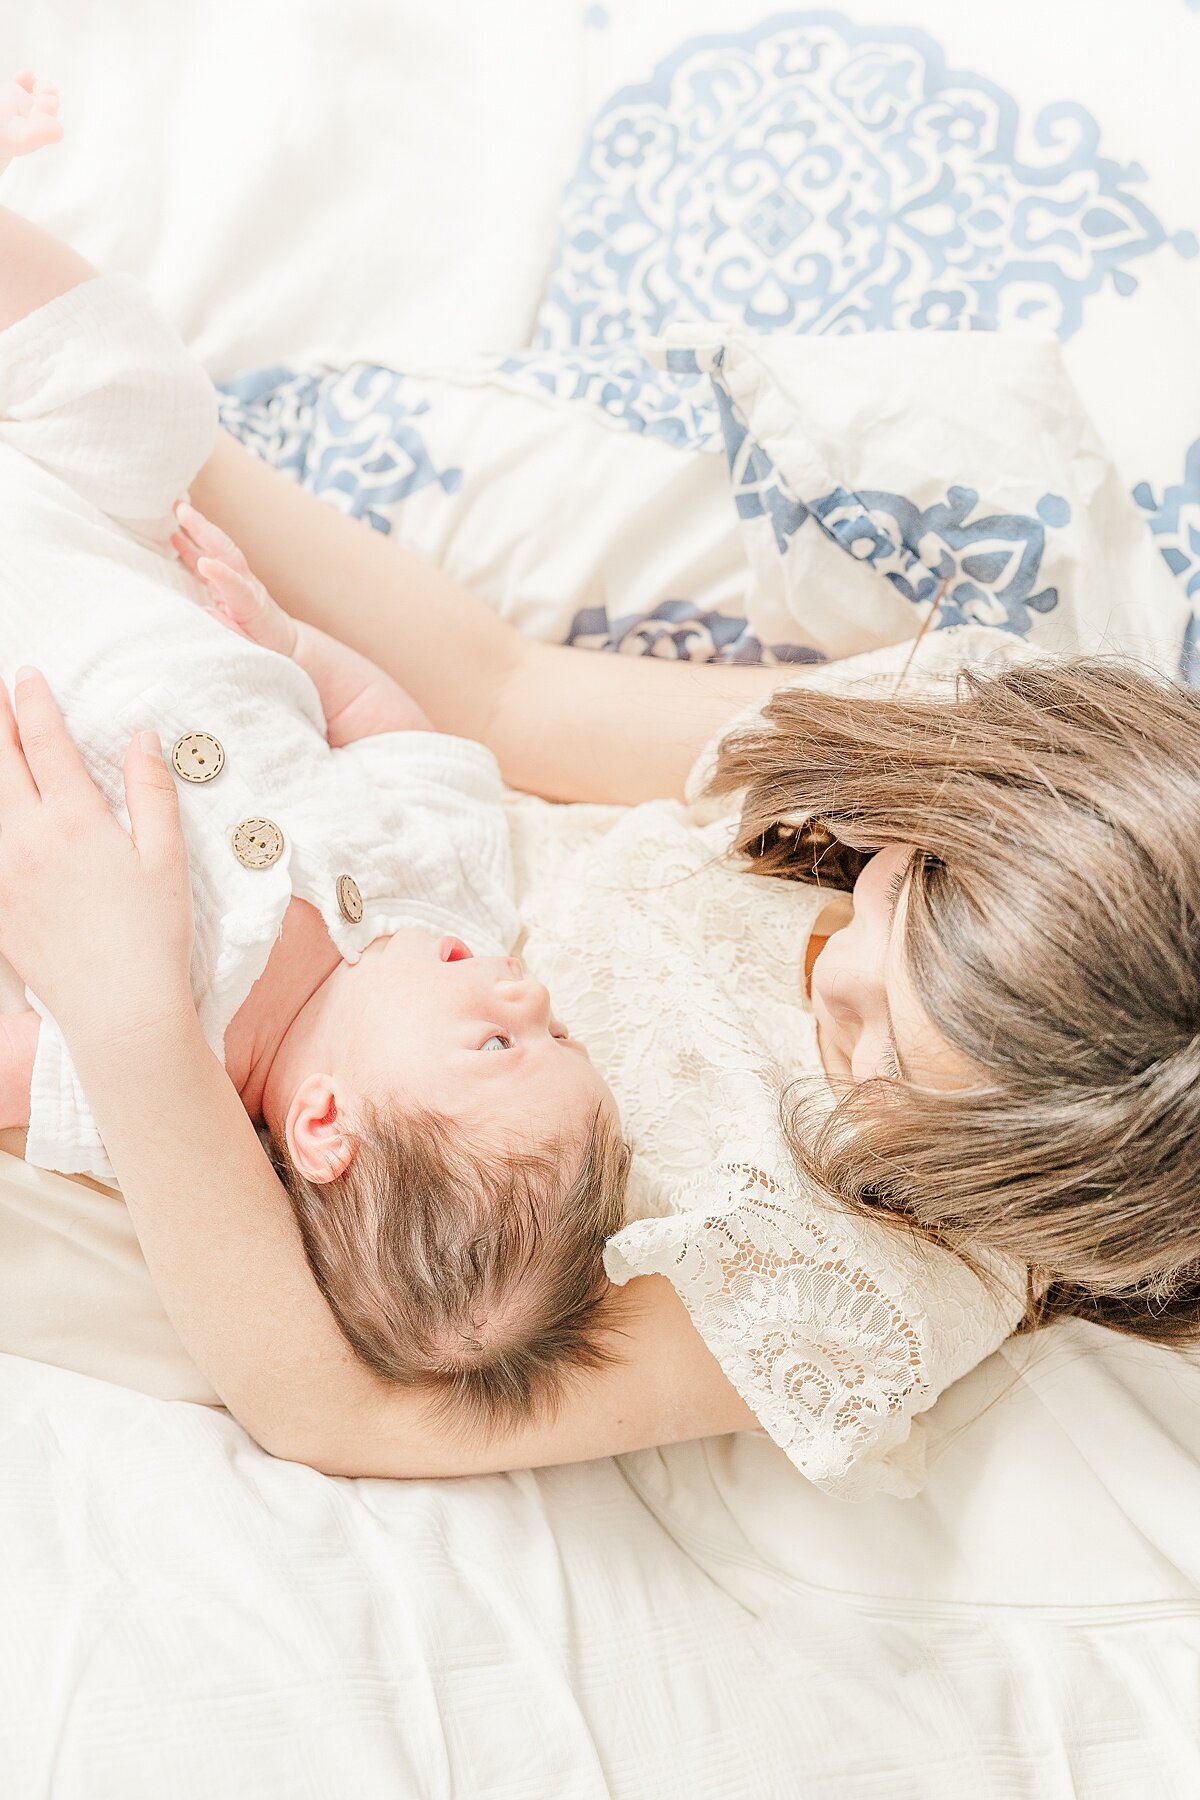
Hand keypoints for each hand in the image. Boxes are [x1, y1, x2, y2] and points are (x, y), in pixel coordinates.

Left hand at [0, 669, 193, 1044]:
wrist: (118, 1011)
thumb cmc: (152, 937)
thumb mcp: (165, 858)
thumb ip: (151, 791)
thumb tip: (142, 737)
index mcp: (75, 822)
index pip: (46, 744)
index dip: (34, 703)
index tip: (27, 675)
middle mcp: (26, 840)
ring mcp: (2, 874)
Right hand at [172, 501, 298, 657]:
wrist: (284, 640)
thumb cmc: (267, 646)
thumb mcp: (252, 647)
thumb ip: (230, 630)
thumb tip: (205, 612)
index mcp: (252, 605)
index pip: (237, 585)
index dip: (221, 574)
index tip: (204, 564)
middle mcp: (246, 585)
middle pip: (226, 552)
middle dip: (204, 530)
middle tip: (182, 510)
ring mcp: (237, 579)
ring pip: (217, 549)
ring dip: (197, 528)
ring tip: (175, 508)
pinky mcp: (227, 581)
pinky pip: (208, 559)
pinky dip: (191, 547)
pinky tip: (174, 534)